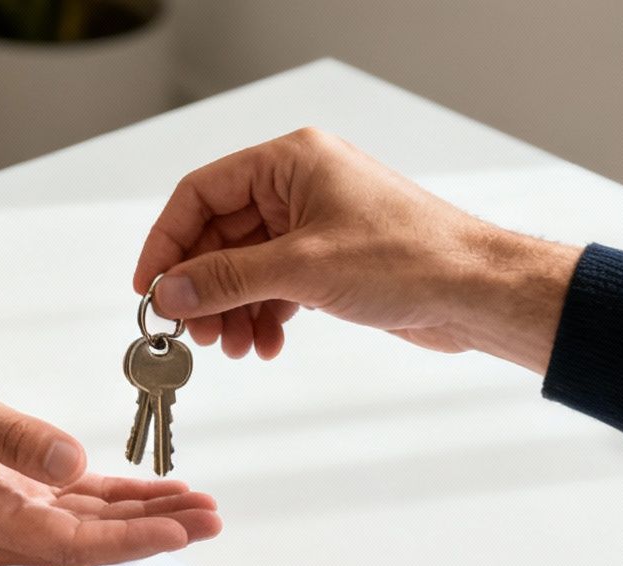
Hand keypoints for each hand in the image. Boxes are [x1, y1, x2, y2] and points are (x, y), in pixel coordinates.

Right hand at [0, 362, 221, 565]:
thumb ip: (12, 435)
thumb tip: (73, 460)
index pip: (74, 541)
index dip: (133, 538)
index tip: (182, 529)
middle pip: (89, 545)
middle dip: (153, 532)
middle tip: (211, 519)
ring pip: (84, 531)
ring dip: (139, 519)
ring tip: (196, 507)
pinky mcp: (1, 506)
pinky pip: (66, 513)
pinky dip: (109, 505)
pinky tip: (147, 496)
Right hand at [133, 128, 581, 370]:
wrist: (473, 292)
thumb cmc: (409, 259)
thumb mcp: (302, 269)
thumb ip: (226, 279)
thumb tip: (169, 291)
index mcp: (291, 161)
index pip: (201, 193)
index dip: (168, 241)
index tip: (149, 288)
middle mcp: (300, 186)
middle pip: (220, 234)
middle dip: (204, 287)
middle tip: (193, 332)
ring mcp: (316, 224)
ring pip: (246, 266)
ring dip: (232, 309)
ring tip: (233, 347)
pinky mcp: (331, 261)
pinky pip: (275, 286)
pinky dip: (263, 316)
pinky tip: (265, 345)